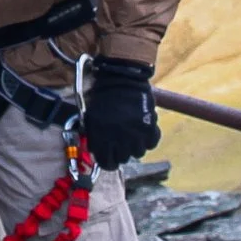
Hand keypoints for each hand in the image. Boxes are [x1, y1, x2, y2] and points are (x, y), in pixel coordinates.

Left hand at [80, 57, 158, 171]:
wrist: (118, 76)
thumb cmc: (99, 94)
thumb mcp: (88, 117)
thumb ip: (93, 136)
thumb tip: (97, 150)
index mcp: (101, 139)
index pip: (107, 164)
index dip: (108, 161)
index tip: (110, 157)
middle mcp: (119, 140)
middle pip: (124, 159)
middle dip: (121, 152)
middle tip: (121, 141)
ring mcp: (136, 134)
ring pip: (139, 152)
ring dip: (135, 145)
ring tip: (132, 133)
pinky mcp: (149, 125)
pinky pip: (152, 141)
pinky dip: (149, 138)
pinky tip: (143, 129)